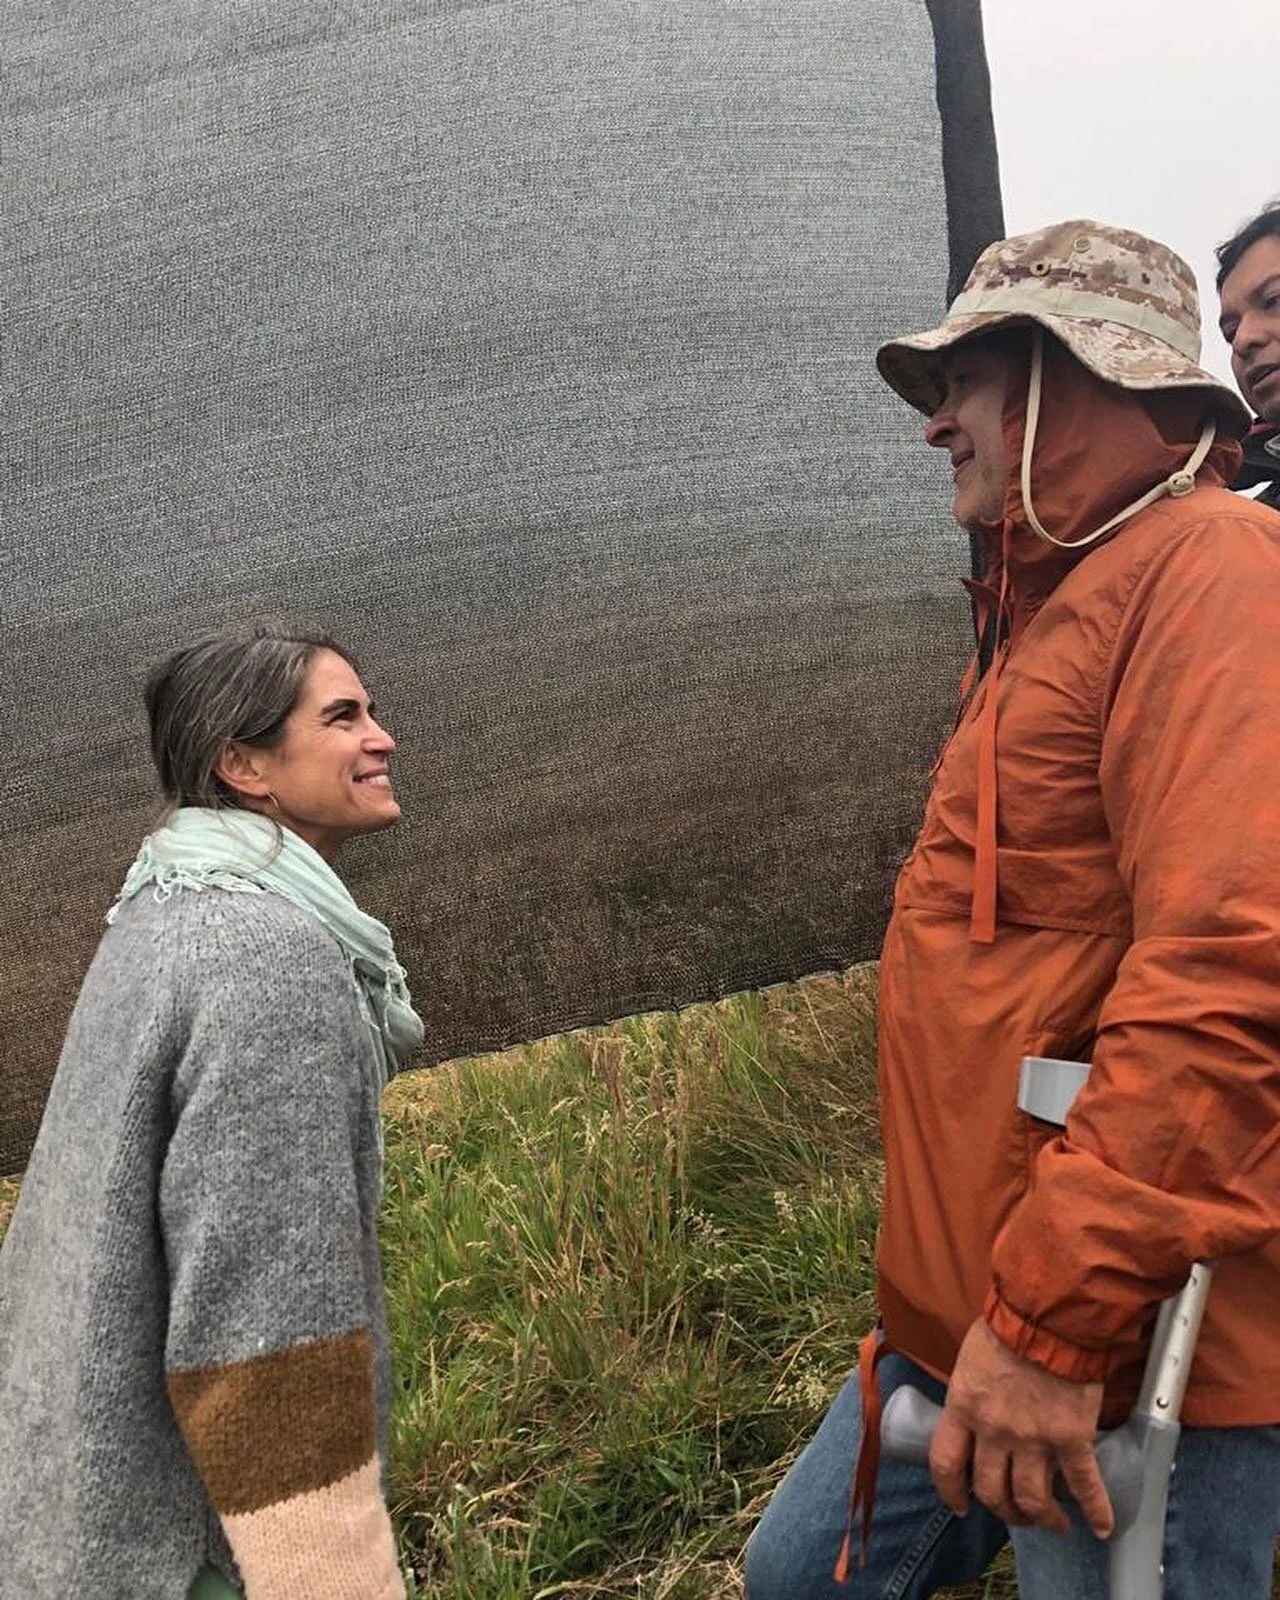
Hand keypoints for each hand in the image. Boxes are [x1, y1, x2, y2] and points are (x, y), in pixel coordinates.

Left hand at [930, 1317, 1112, 1537]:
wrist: (1050, 1315)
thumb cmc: (1010, 1326)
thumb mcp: (972, 1359)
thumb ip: (972, 1393)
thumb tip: (976, 1411)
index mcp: (964, 1407)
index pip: (946, 1463)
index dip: (951, 1492)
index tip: (961, 1506)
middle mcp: (994, 1431)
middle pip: (991, 1491)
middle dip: (1003, 1510)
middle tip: (1016, 1512)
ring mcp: (1033, 1438)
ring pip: (1032, 1499)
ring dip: (1042, 1518)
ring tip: (1054, 1522)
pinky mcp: (1071, 1438)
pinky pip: (1084, 1485)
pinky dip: (1096, 1510)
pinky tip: (1101, 1526)